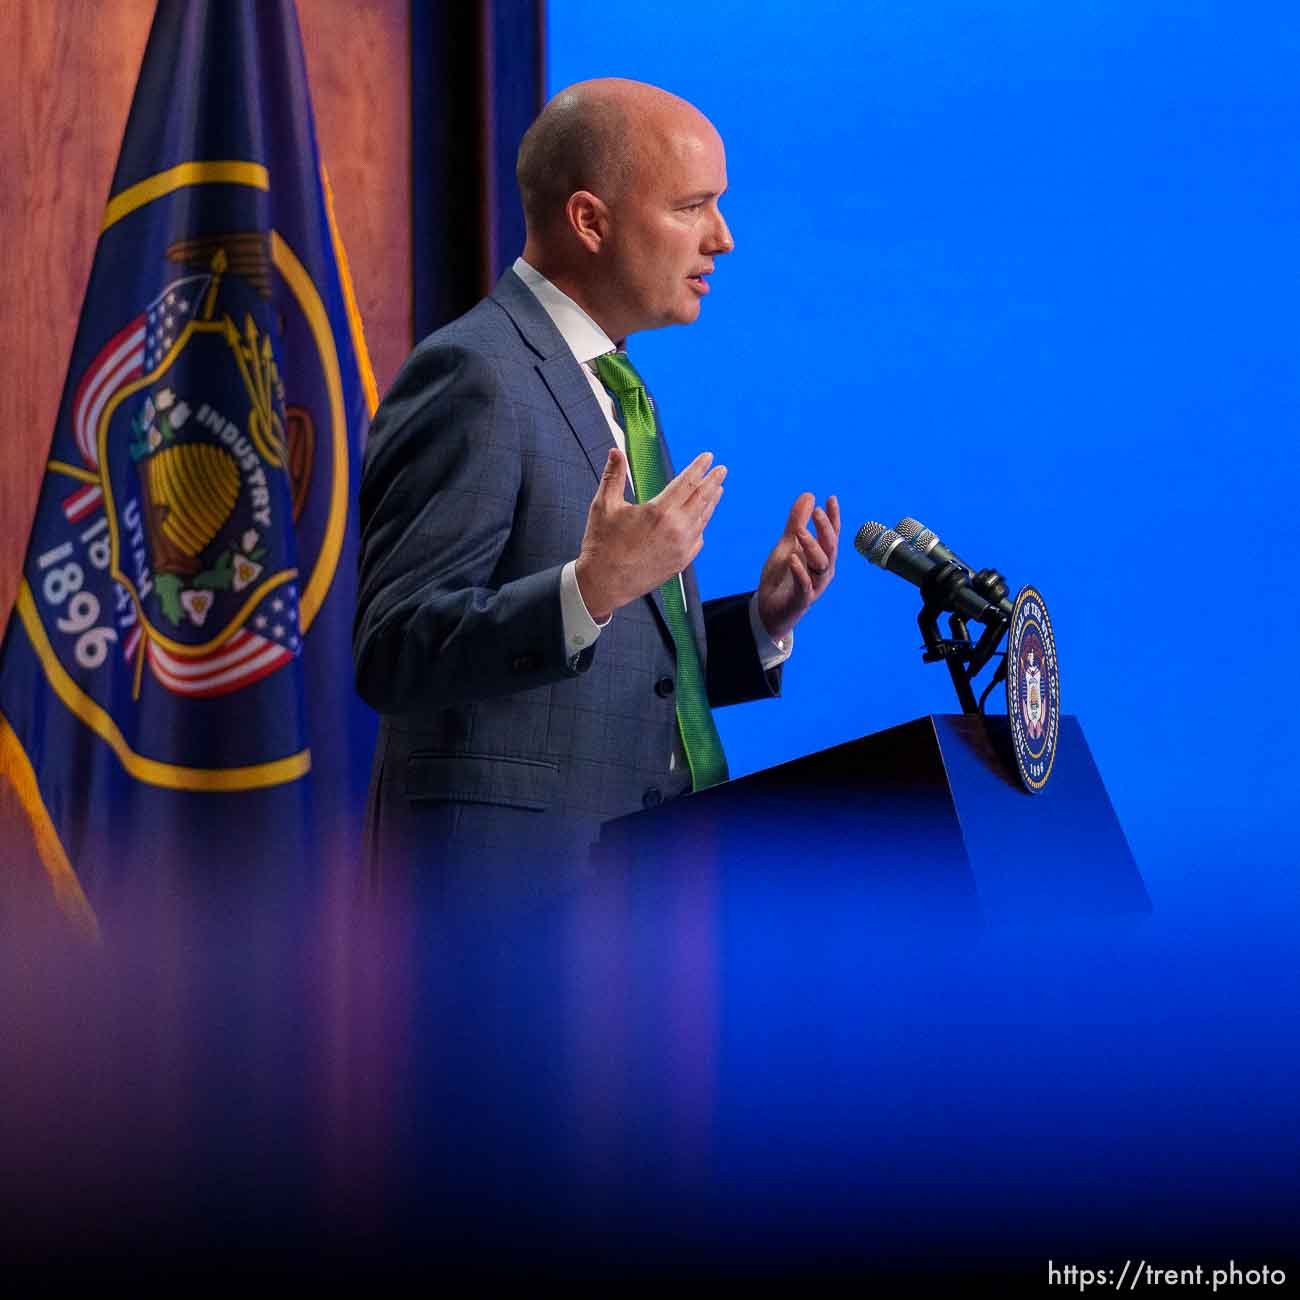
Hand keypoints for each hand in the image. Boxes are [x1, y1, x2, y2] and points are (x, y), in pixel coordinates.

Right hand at [575, 447, 726, 621]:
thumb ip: (613, 476)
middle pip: (702, 498)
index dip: (698, 468)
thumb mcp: (603, 506)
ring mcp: (681, 547)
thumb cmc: (602, 545)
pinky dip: (702, 524)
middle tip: (722, 470)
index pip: (687, 482)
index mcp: (658, 511)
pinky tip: (702, 518)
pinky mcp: (681, 562)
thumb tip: (616, 452)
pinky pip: (698, 538)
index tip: (707, 457)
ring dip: (711, 502)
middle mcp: (676, 529)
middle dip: (713, 482)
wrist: (604, 583)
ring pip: (703, 518)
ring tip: (717, 490)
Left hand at [756, 493, 839, 641]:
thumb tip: (809, 495)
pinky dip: (800, 572)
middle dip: (825, 528)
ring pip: (820, 564)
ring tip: (799, 531)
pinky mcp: (802, 599)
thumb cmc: (782, 577)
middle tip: (816, 511)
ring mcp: (814, 585)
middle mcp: (823, 570)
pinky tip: (793, 558)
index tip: (831, 498)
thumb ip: (797, 522)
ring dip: (812, 546)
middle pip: (830, 547)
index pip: (831, 534)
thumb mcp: (787, 545)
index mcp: (822, 556)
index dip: (833, 517)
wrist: (769, 610)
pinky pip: (805, 585)